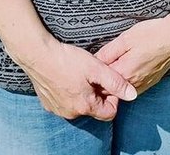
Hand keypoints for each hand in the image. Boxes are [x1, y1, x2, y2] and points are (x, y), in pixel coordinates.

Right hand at [17, 41, 137, 120]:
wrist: (37, 55)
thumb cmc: (67, 60)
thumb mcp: (96, 68)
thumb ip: (116, 82)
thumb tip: (132, 94)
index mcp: (85, 106)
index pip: (109, 113)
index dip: (113, 98)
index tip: (108, 83)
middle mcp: (70, 113)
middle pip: (93, 109)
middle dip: (98, 94)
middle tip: (94, 75)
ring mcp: (57, 110)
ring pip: (78, 106)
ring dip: (83, 93)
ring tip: (79, 74)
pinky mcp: (47, 104)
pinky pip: (64, 102)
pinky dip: (69, 93)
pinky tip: (66, 77)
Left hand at [95, 17, 169, 93]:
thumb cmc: (151, 35)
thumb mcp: (125, 39)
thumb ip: (107, 52)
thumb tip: (94, 62)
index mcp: (123, 73)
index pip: (100, 84)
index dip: (93, 76)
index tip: (90, 67)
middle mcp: (133, 84)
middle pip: (111, 90)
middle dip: (103, 81)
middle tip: (102, 65)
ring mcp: (143, 85)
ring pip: (122, 90)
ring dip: (116, 82)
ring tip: (115, 65)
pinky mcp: (151, 82)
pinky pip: (134, 87)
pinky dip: (128, 81)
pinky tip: (128, 67)